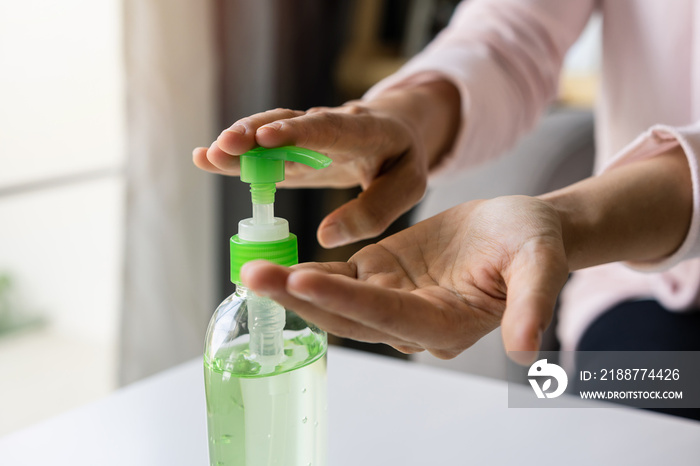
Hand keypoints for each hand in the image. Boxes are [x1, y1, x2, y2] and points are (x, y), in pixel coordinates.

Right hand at [193, 81, 459, 247]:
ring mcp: (306, 137)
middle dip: (256, 133)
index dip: (299, 132)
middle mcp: (330, 126)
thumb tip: (326, 235)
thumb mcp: (409, 186)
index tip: (268, 138)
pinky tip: (206, 159)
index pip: (330, 127)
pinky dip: (237, 155)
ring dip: (240, 143)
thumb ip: (374, 210)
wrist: (395, 131)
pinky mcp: (292, 150)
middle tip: (226, 146)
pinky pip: (262, 150)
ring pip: (269, 132)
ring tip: (209, 156)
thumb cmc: (402, 161)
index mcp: (366, 130)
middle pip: (289, 124)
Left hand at [241, 196, 569, 362]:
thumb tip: (525, 351)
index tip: (303, 279)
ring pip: (336, 299)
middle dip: (301, 298)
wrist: (519, 229)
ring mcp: (392, 300)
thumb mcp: (540, 263)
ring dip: (294, 287)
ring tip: (252, 270)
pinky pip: (338, 277)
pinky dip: (306, 272)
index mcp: (446, 324)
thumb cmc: (533, 242)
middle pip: (350, 316)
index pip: (389, 315)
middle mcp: (412, 322)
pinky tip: (274, 263)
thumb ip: (532, 304)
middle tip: (255, 278)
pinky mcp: (380, 276)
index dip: (347, 299)